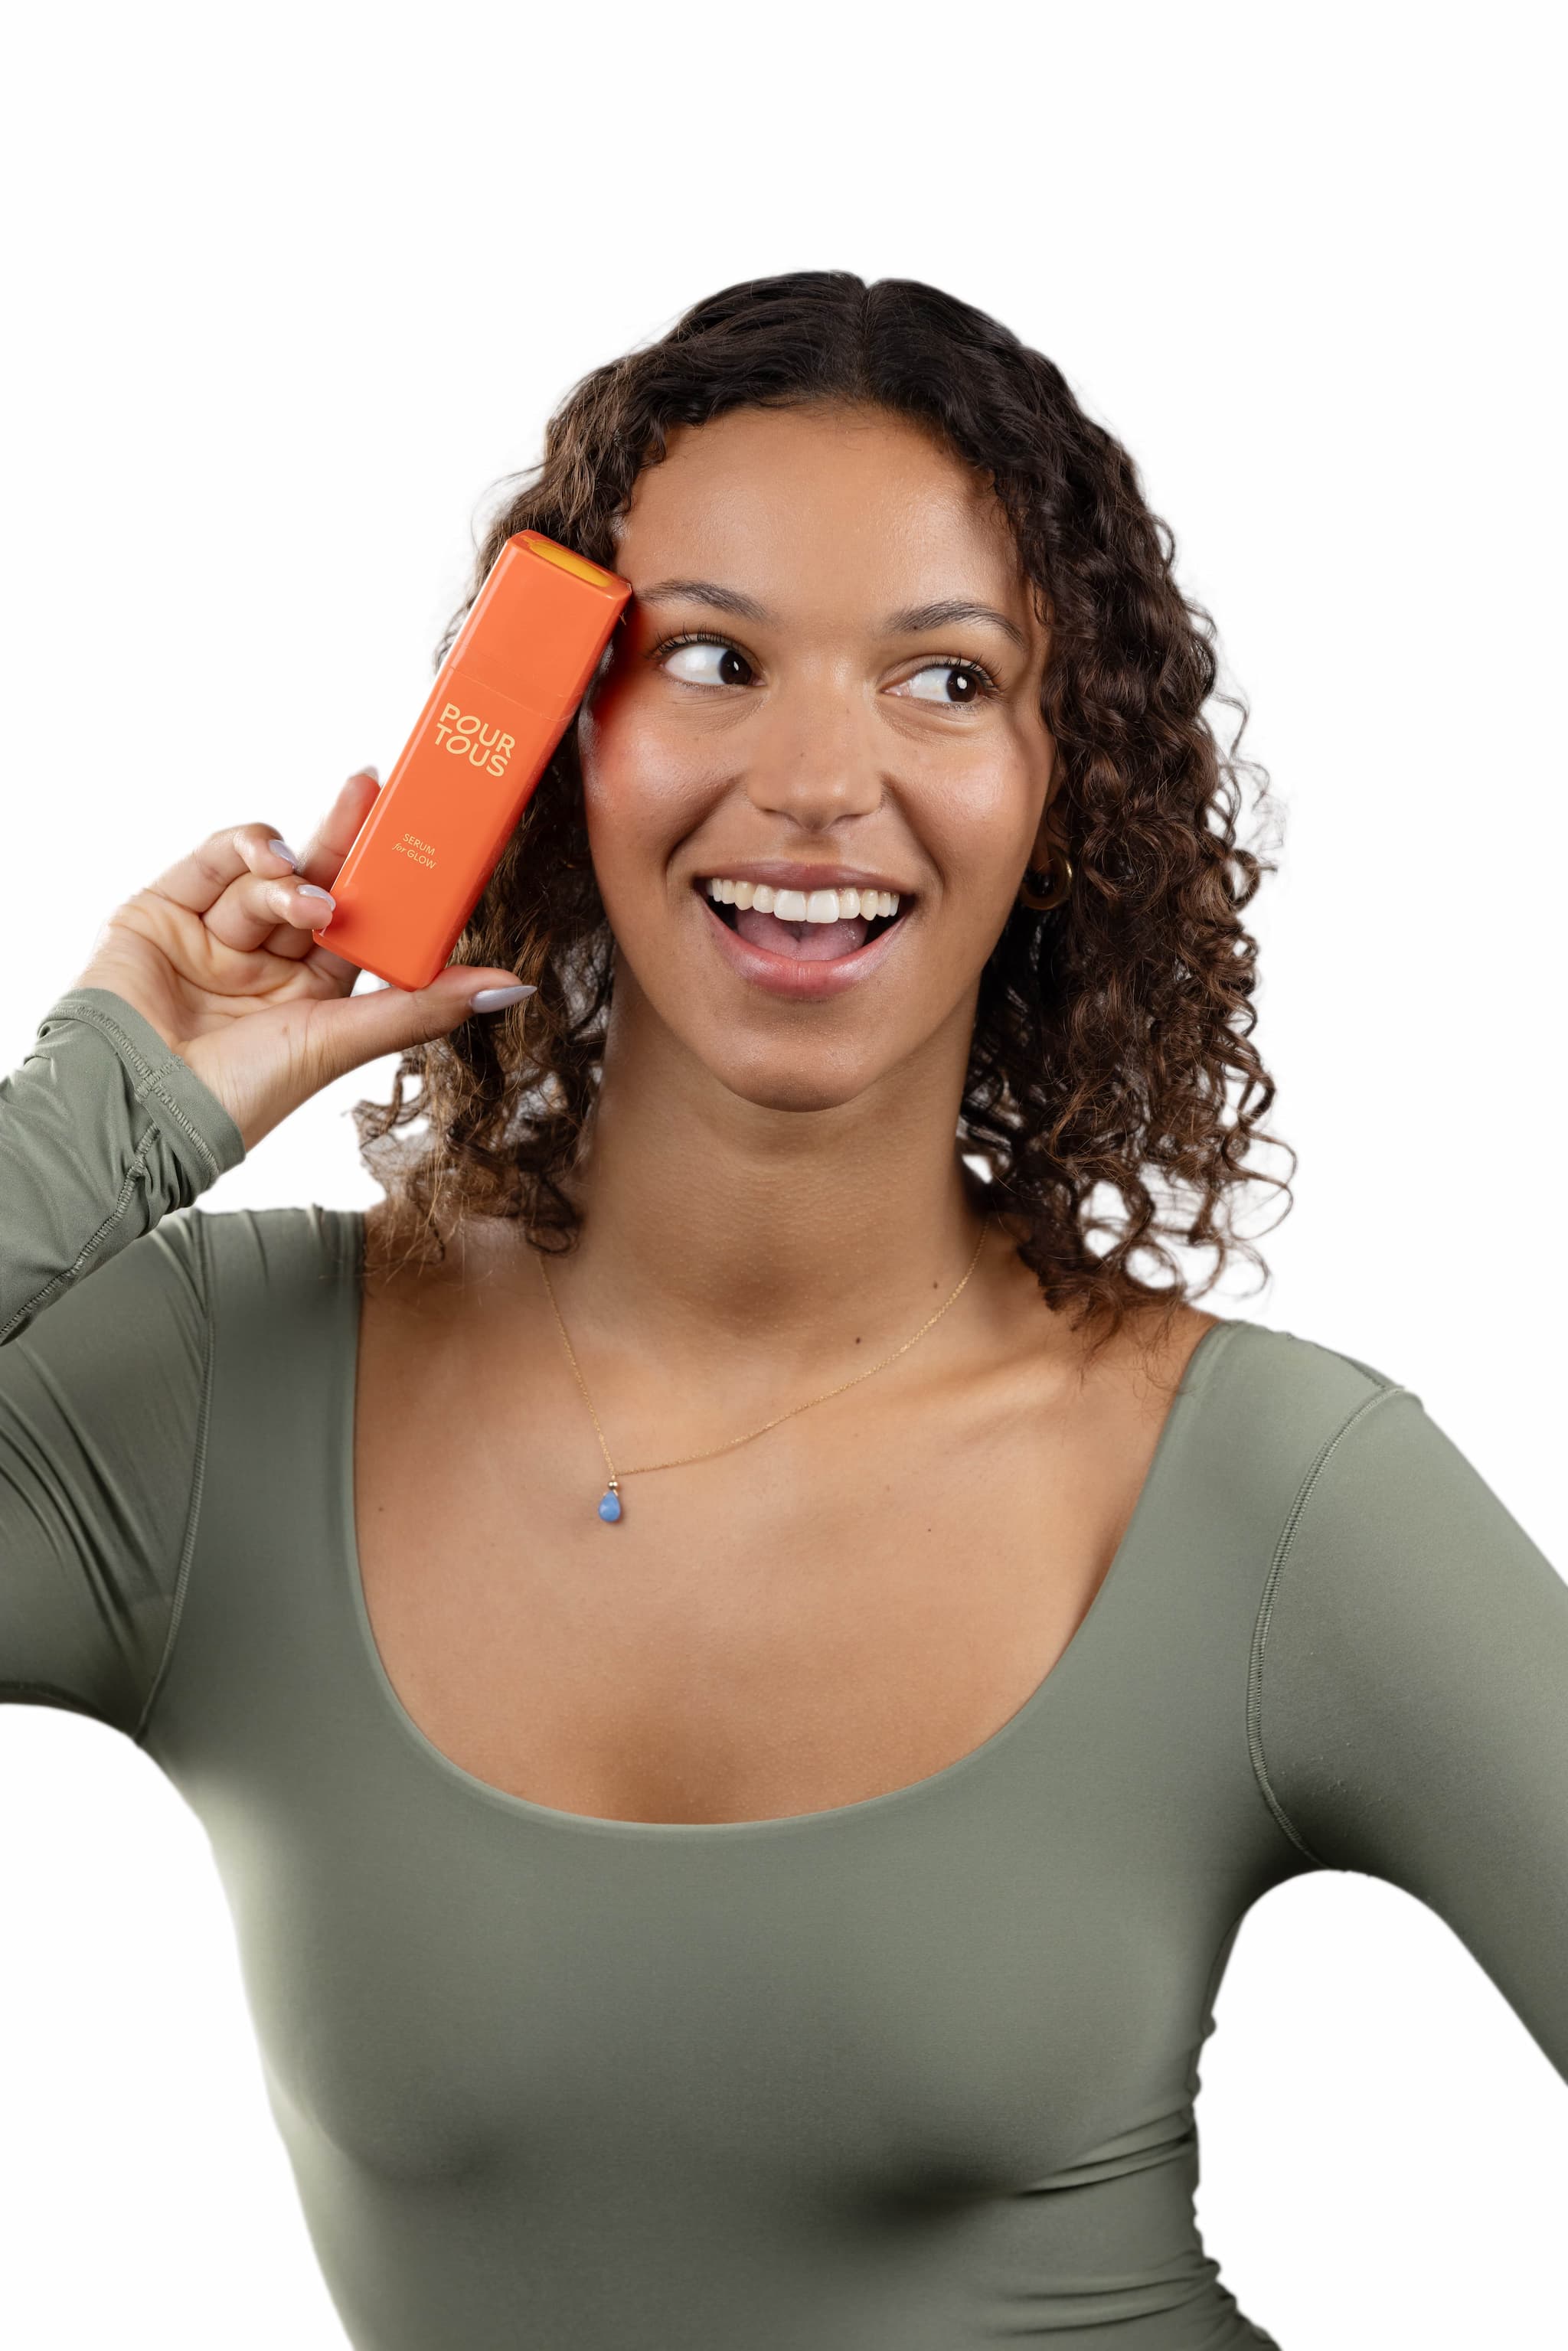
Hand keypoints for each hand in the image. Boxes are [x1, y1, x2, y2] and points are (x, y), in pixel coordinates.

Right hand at [65, 767, 533, 1150]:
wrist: (137, 1103)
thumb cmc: (241, 1093)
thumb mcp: (343, 1042)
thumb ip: (423, 1007)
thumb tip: (513, 987)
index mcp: (313, 996)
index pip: (363, 923)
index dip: (391, 882)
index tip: (422, 834)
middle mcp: (266, 963)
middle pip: (318, 884)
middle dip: (349, 839)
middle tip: (377, 788)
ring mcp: (213, 935)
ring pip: (267, 876)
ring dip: (294, 875)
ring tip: (310, 898)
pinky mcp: (164, 911)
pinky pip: (215, 861)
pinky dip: (249, 851)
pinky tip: (274, 861)